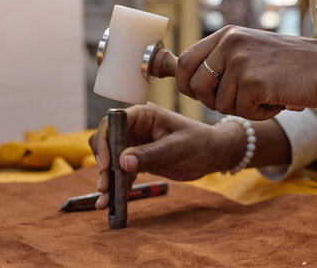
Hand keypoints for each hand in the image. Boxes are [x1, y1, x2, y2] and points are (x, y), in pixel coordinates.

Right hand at [88, 103, 244, 208]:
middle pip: (107, 142)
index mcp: (144, 115)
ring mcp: (135, 144)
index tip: (106, 163)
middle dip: (103, 163)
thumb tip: (122, 162)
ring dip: (107, 179)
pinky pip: (122, 173)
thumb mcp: (176, 148)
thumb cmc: (199, 142)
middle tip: (105, 184)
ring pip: (112, 160)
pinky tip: (112, 201)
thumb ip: (150, 154)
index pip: (113, 123)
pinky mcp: (139, 161)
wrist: (213, 154)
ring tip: (105, 200)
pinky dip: (117, 186)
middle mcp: (135, 128)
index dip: (104, 141)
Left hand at [176, 26, 316, 119]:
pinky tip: (277, 100)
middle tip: (239, 100)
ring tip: (268, 95)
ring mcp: (241, 62)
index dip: (187, 83)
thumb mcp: (252, 51)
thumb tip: (188, 80)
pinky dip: (261, 114)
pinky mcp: (254, 82)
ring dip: (244, 109)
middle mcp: (230, 44)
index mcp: (227, 35)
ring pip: (221, 104)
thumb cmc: (292, 64)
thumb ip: (223, 60)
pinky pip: (243, 112)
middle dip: (212, 101)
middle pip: (196, 85)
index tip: (199, 94)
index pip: (186, 60)